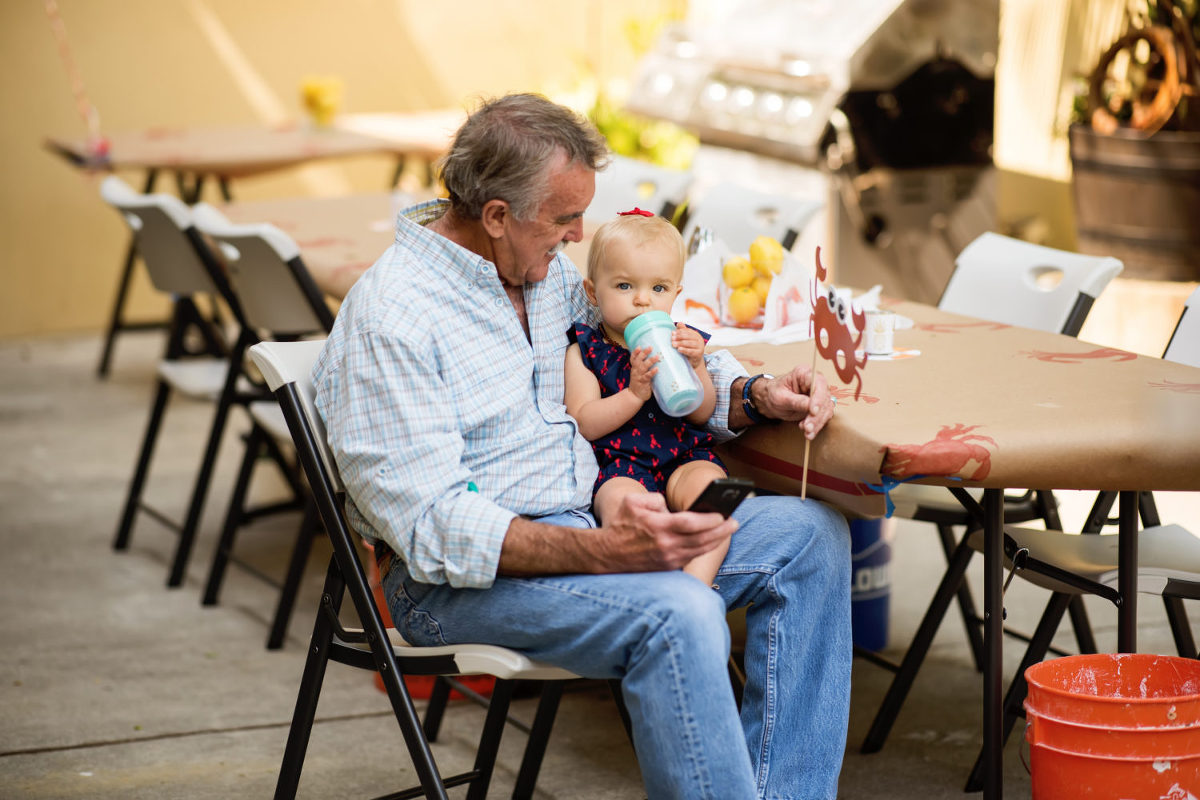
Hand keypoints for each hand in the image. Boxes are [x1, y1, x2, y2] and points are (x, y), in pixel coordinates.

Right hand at [596, 492, 736, 571]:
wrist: (607, 555)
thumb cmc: (621, 525)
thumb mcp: (632, 502)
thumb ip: (655, 499)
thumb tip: (672, 507)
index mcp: (658, 527)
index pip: (691, 523)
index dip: (710, 519)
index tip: (723, 513)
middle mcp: (665, 545)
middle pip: (701, 539)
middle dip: (721, 531)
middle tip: (735, 522)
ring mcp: (667, 559)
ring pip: (699, 550)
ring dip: (716, 540)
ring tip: (728, 530)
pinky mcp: (667, 567)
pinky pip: (690, 557)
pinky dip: (703, 548)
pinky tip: (712, 540)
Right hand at [628, 346, 658, 401]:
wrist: (635, 396)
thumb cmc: (640, 383)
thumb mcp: (639, 374)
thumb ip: (644, 367)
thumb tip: (657, 357)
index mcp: (634, 368)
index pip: (633, 358)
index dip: (635, 352)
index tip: (639, 346)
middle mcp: (635, 371)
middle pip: (638, 360)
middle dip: (644, 353)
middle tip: (650, 347)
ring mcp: (638, 377)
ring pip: (643, 367)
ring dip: (650, 361)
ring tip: (657, 357)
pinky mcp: (643, 383)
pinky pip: (647, 377)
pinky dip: (652, 372)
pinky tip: (656, 369)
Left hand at [671, 323, 706, 368]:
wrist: (694, 361)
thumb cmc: (688, 349)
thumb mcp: (685, 340)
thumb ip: (682, 332)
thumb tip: (679, 323)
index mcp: (695, 335)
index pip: (687, 331)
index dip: (680, 332)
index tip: (672, 333)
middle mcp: (699, 339)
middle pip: (688, 337)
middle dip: (679, 337)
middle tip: (672, 339)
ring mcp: (700, 347)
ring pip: (690, 343)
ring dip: (681, 343)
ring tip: (673, 344)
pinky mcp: (699, 354)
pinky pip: (691, 351)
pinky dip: (685, 350)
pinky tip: (679, 349)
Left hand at [753, 367, 835, 439]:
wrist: (770, 400)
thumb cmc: (773, 394)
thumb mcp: (780, 398)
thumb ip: (796, 401)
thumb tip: (811, 407)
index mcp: (804, 373)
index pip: (818, 384)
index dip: (818, 398)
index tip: (813, 412)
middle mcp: (815, 382)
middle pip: (824, 398)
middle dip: (817, 416)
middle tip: (807, 427)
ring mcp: (818, 395)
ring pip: (826, 409)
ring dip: (818, 423)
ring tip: (807, 432)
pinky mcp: (819, 406)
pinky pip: (824, 416)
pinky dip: (817, 425)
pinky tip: (808, 432)